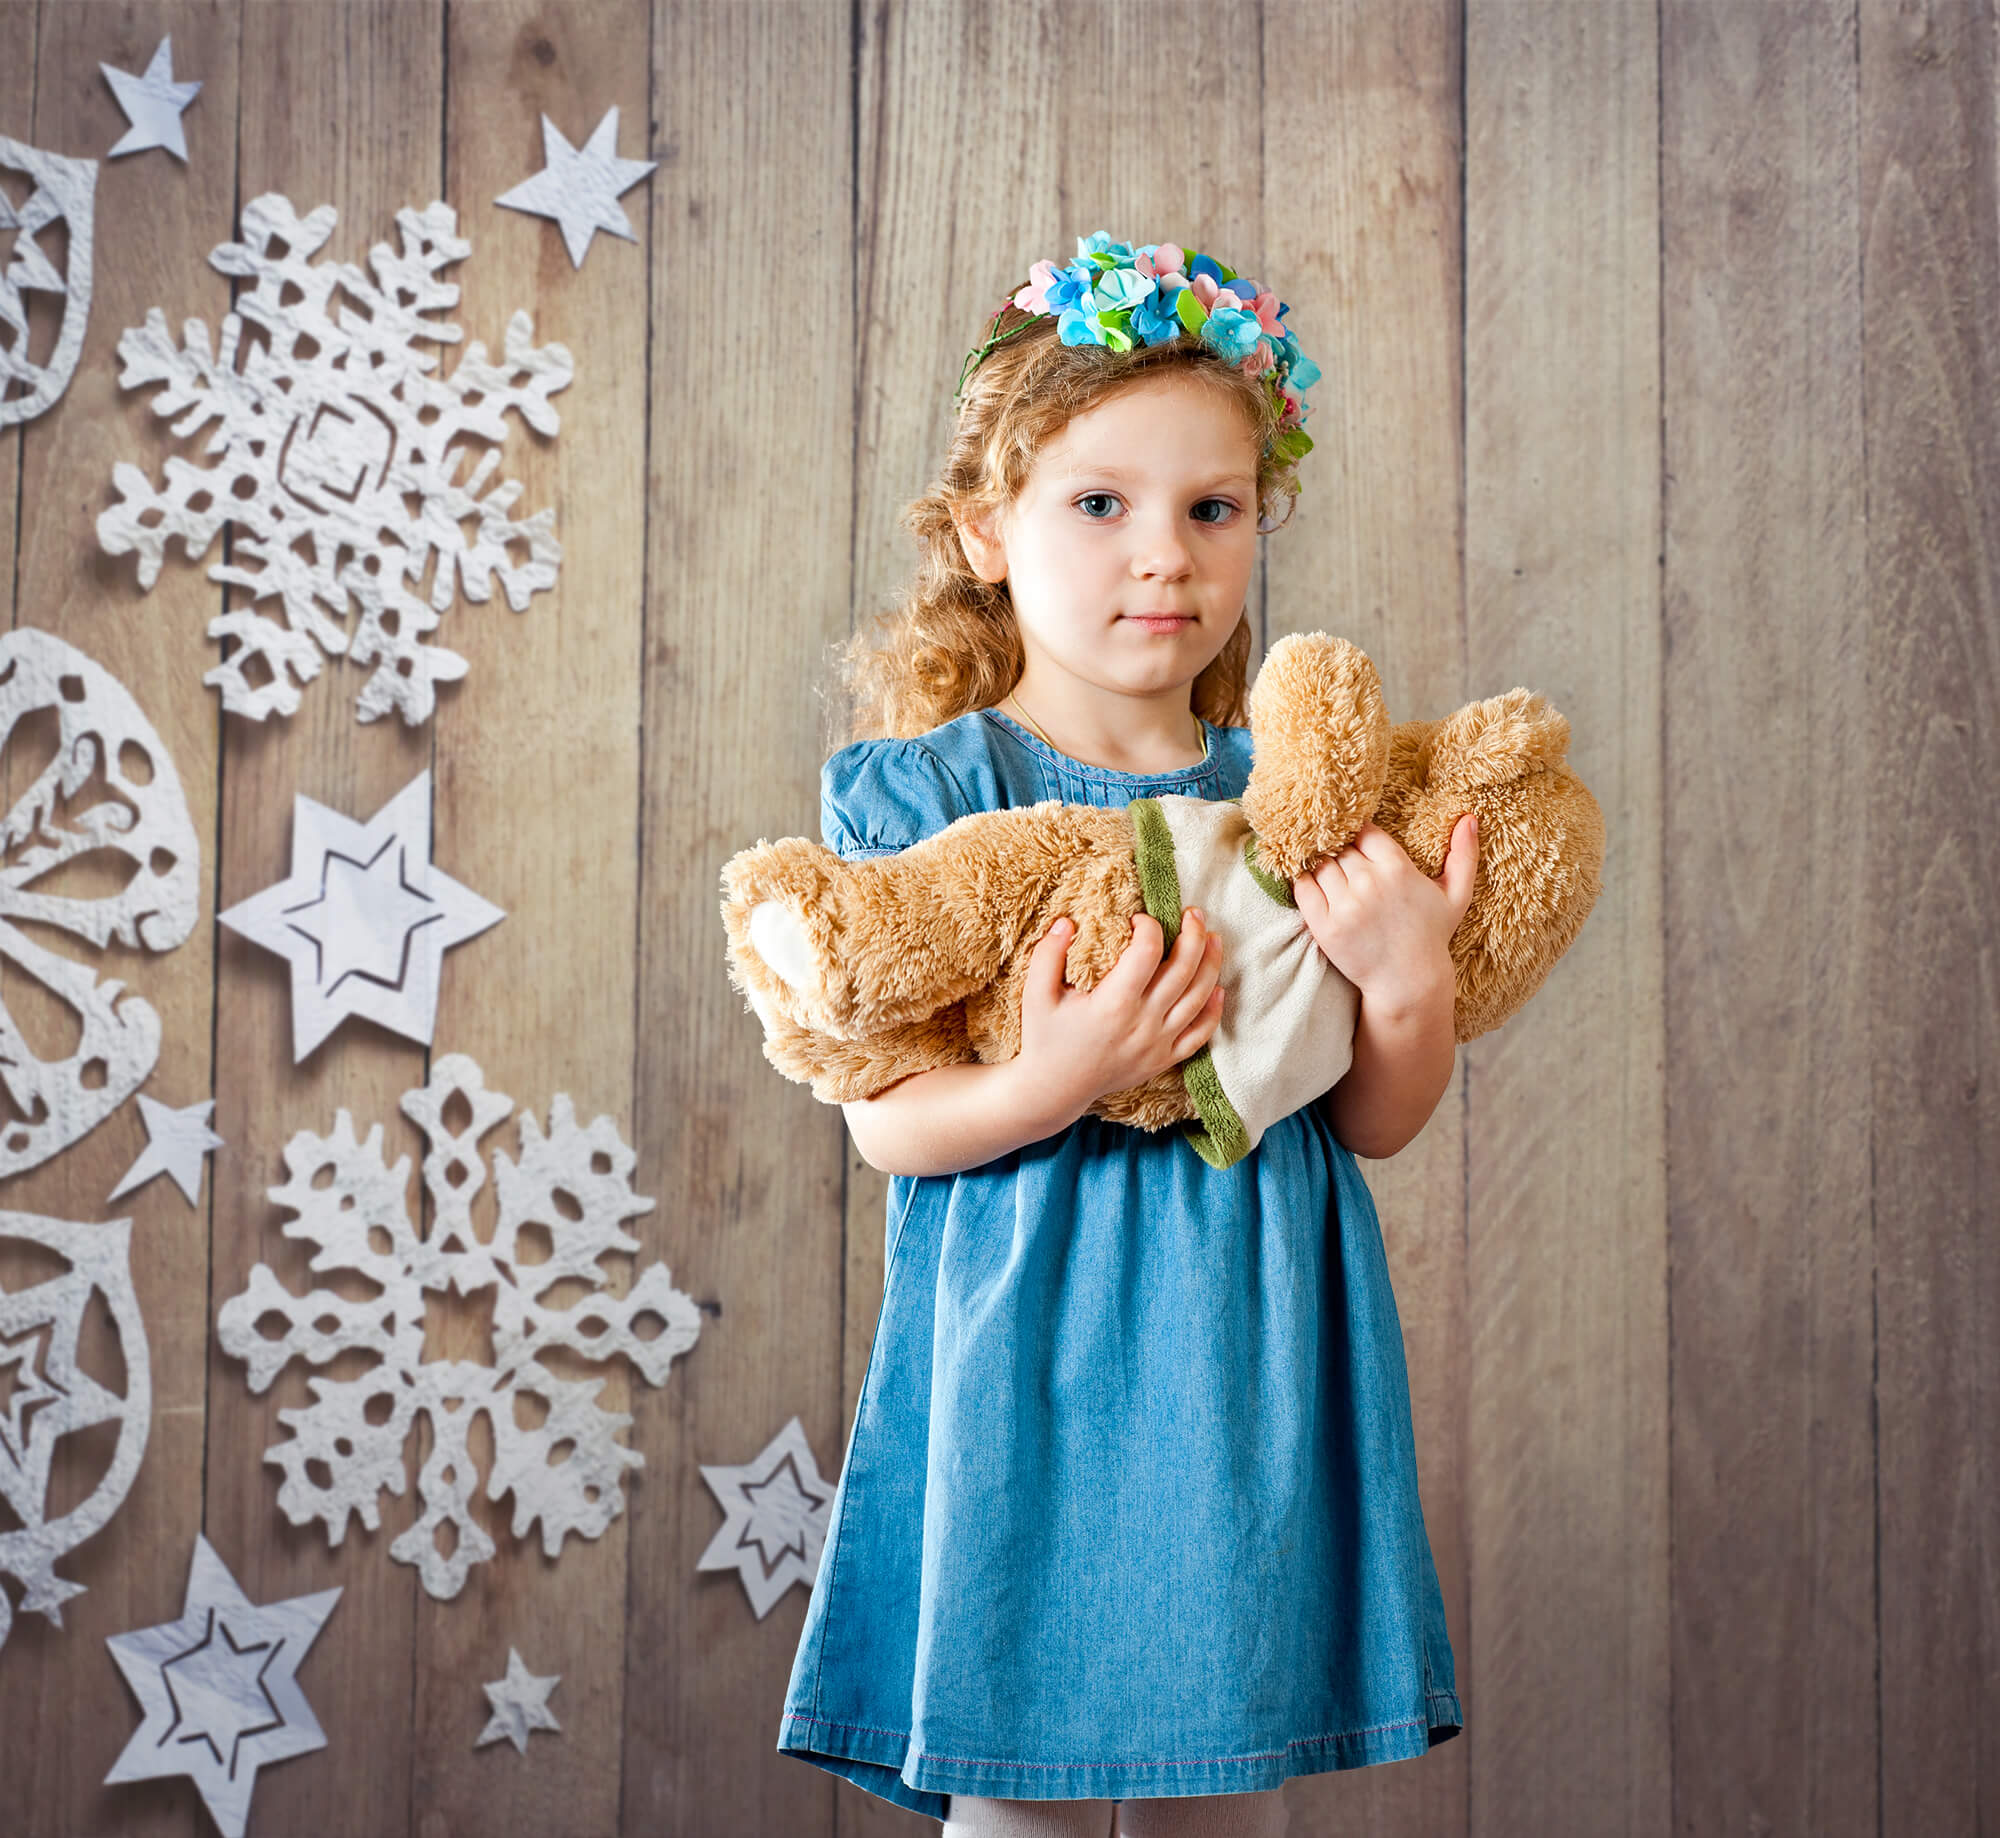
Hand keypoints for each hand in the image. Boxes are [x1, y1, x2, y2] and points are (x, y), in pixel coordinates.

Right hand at [1013, 906, 1224, 1120]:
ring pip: (1198, 998)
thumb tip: (1066, 921)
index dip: (1149, 927)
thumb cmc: (1043, 1039)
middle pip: (1183, 970)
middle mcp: (1142, 1023)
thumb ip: (1048, 954)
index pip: (1146, 952)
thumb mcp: (1035, 994)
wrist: (1053, 1090)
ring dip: (1211, 964)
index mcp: (1113, 1004)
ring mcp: (1157, 1044)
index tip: (1138, 919)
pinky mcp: (1163, 1060)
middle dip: (1193, 934)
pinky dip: (1214, 1012)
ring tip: (1215, 938)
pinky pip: (1199, 1035)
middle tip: (1194, 913)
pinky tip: (1218, 989)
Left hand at [1292, 815, 1477, 1015]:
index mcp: (1397, 868)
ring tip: (1329, 874)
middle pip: (1340, 848)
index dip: (1358, 835)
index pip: (1363, 832)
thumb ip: (1464, 855)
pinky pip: (1303, 888)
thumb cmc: (1431, 936)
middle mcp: (1369, 882)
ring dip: (1321, 866)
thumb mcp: (1457, 895)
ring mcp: (1346, 905)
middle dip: (1340, 852)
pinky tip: (1313, 886)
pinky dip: (1304, 882)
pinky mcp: (1325, 926)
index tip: (1357, 844)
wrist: (1409, 983)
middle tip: (1342, 861)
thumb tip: (1470, 818)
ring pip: (1320, 865)